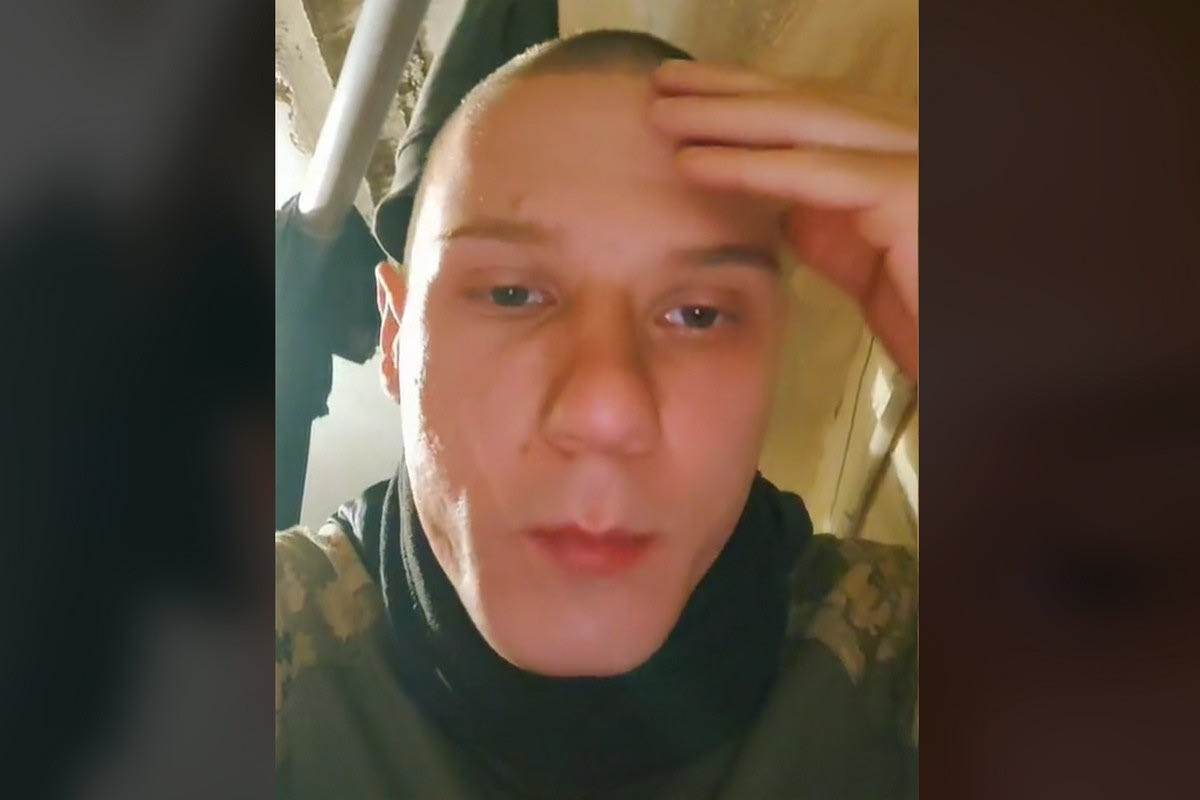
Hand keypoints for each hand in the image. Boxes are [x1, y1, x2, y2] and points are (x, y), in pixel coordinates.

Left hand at [651, 60, 918, 381]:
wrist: (989, 360)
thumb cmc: (932, 320)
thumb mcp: (868, 262)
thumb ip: (828, 224)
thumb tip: (777, 203)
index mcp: (898, 158)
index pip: (816, 113)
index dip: (751, 98)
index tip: (690, 95)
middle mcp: (910, 143)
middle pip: (808, 104)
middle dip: (730, 90)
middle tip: (663, 81)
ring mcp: (914, 161)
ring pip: (806, 126)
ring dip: (726, 118)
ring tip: (661, 114)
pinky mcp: (909, 193)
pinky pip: (813, 174)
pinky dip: (750, 167)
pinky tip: (696, 165)